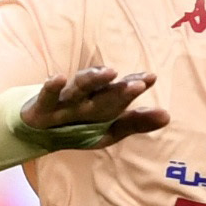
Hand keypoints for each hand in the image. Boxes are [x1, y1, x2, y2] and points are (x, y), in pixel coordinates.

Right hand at [15, 66, 167, 147]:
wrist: (37, 132)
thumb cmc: (77, 128)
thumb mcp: (109, 131)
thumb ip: (136, 123)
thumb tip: (168, 116)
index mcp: (102, 101)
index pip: (121, 92)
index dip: (135, 85)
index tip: (150, 78)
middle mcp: (86, 98)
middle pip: (105, 92)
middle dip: (120, 88)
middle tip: (138, 83)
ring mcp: (64, 101)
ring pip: (80, 88)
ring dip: (93, 79)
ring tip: (109, 72)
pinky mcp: (42, 107)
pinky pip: (47, 97)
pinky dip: (51, 87)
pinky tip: (58, 77)